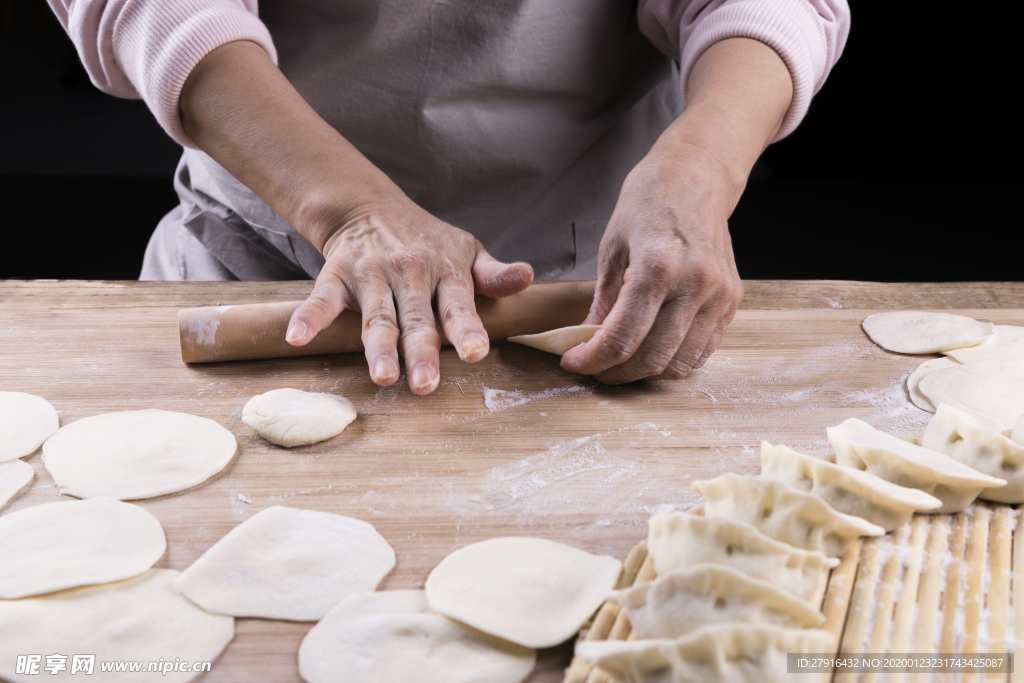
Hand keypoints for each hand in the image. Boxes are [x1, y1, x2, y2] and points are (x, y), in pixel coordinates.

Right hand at [179, 42, 531, 394]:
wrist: (371, 207)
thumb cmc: (429, 242)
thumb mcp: (467, 251)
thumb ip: (494, 274)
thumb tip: (527, 277)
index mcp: (446, 272)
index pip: (459, 305)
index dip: (467, 329)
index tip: (475, 353)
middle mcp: (409, 274)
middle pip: (417, 319)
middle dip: (421, 352)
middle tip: (426, 386)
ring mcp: (371, 276)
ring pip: (376, 317)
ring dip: (377, 347)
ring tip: (383, 377)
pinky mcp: (336, 277)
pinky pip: (320, 300)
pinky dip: (308, 318)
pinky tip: (296, 338)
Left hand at [560, 37, 792, 382]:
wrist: (698, 176)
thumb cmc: (650, 201)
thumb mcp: (612, 245)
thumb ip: (602, 300)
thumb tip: (586, 342)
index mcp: (659, 265)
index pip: (623, 337)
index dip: (592, 360)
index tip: (574, 362)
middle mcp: (695, 283)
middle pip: (652, 357)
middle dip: (615, 372)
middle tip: (593, 368)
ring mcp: (719, 294)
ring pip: (679, 362)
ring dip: (644, 373)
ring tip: (619, 363)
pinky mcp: (732, 301)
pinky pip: (702, 351)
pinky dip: (673, 360)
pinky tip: (650, 350)